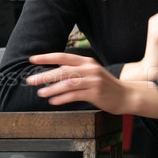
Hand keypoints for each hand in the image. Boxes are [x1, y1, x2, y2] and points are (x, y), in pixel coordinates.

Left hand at [25, 52, 157, 115]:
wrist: (126, 95)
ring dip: (51, 88)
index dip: (46, 58)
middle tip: (30, 80)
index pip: (63, 56)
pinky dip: (62, 98)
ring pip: (67, 83)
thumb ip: (76, 71)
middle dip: (44, 75)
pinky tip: (54, 101)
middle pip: (62, 70)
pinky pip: (75, 95)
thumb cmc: (107, 85)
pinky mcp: (95, 93)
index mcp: (87, 61)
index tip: (33, 59)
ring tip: (41, 93)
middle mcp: (89, 69)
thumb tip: (55, 73)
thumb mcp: (92, 73)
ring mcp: (93, 81)